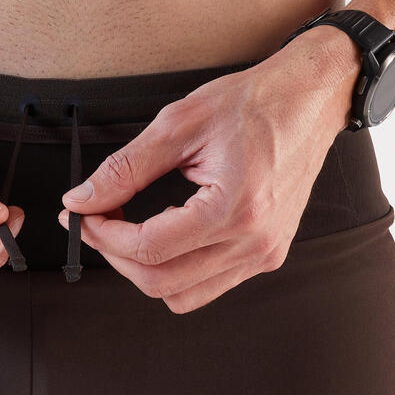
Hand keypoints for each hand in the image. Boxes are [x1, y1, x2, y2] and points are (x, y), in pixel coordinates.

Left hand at [56, 37, 356, 312]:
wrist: (313, 98)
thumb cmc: (257, 102)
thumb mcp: (179, 124)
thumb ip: (124, 169)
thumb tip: (82, 200)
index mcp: (234, 209)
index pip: (148, 248)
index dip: (103, 236)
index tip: (82, 216)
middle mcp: (253, 242)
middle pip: (160, 283)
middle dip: (116, 257)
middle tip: (98, 224)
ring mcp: (263, 254)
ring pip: (181, 295)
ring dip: (145, 270)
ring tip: (132, 231)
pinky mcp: (266, 255)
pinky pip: (207, 286)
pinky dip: (176, 270)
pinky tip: (168, 233)